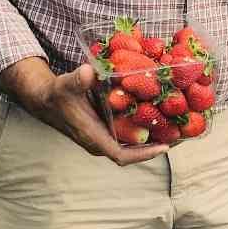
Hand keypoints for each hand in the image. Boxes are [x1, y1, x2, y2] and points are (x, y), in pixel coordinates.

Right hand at [0, 57, 169, 164]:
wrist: (46, 98)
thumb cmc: (58, 93)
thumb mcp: (67, 84)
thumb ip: (77, 79)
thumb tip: (87, 72)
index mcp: (93, 138)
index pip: (122, 156)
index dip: (145, 154)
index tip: (165, 147)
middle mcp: (101, 142)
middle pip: (134, 152)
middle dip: (157, 145)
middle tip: (180, 134)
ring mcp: (104, 138)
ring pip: (132, 145)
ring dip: (153, 138)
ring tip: (177, 127)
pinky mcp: (106, 131)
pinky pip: (129, 135)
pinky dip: (144, 128)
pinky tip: (160, 115)